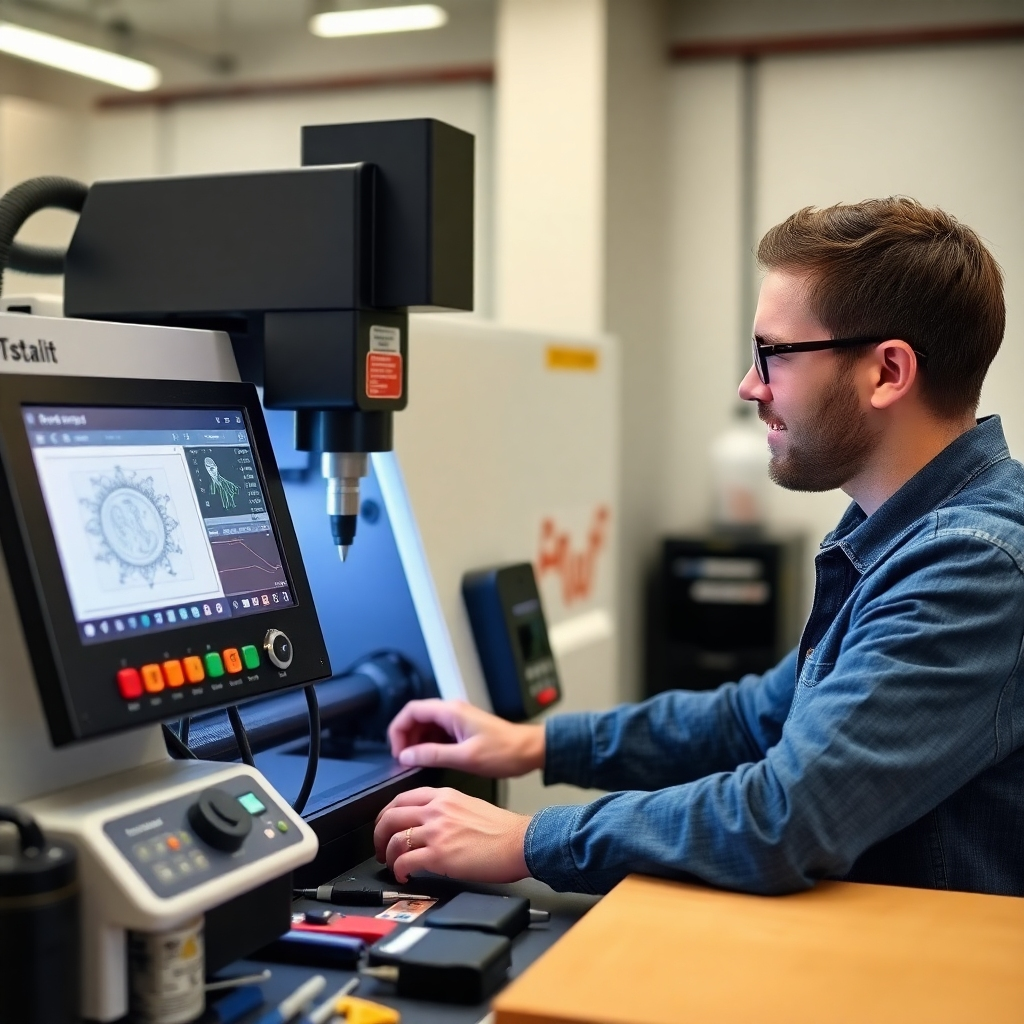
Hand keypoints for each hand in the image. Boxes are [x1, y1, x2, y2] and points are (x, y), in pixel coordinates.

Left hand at [374, 786, 530, 883]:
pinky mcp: (439, 855)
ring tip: (392, 865)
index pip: (401, 798)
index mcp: (444, 796)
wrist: (520, 841)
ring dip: (387, 855)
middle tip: (380, 848)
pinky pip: (405, 861)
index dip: (385, 814)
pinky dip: (398, 870)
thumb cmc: (502, 829)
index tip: (383, 826)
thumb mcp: (469, 805)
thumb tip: (429, 823)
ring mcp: (436, 831)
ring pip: (393, 839)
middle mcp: (436, 810)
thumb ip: (446, 809)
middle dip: (378, 835)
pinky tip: (403, 875)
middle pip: (390, 816)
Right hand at [387, 699, 544, 777]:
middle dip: (405, 737)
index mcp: (451, 711)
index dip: (398, 729)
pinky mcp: (463, 729)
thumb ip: (432, 755)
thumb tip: (406, 756)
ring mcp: (458, 720)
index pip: (412, 710)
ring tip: (415, 763)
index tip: (396, 751)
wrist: (530, 751)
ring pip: (426, 726)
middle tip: (403, 760)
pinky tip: (430, 760)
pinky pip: (438, 733)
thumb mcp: (465, 757)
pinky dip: (429, 745)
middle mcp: (452, 711)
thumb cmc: (504, 752)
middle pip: (417, 717)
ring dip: (417, 742)